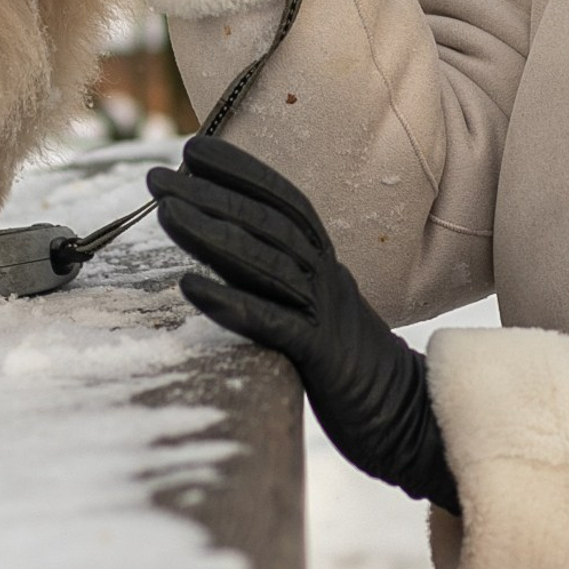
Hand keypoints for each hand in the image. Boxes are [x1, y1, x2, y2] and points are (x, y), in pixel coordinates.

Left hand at [151, 135, 457, 511]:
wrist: (412, 420)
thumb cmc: (355, 370)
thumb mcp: (319, 314)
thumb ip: (284, 283)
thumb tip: (232, 256)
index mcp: (327, 266)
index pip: (285, 203)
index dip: (242, 171)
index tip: (194, 148)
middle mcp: (328, 279)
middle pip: (268, 223)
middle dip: (211, 193)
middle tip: (156, 176)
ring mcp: (326, 315)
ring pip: (267, 262)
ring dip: (212, 234)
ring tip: (165, 212)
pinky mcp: (322, 357)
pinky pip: (273, 324)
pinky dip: (231, 302)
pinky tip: (189, 287)